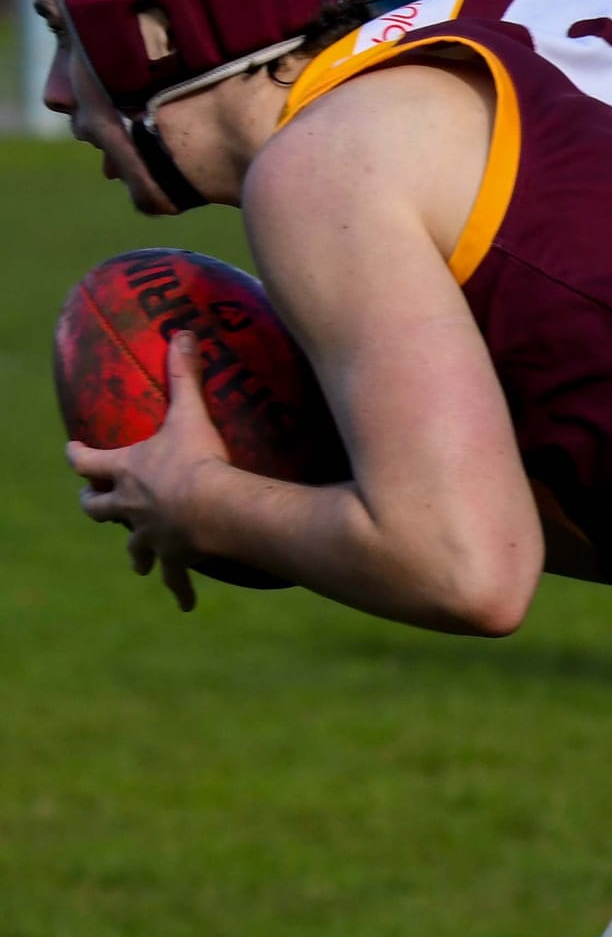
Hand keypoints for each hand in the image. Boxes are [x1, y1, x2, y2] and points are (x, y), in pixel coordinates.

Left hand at [65, 332, 229, 611]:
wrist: (214, 508)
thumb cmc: (196, 459)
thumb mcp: (189, 412)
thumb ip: (184, 374)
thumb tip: (182, 332)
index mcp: (126, 471)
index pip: (87, 462)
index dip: (77, 456)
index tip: (72, 450)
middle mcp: (129, 506)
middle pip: (98, 509)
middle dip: (94, 505)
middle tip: (93, 504)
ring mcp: (150, 535)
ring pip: (132, 548)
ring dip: (134, 551)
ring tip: (139, 561)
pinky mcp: (175, 557)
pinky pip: (176, 578)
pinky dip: (179, 590)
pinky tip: (184, 604)